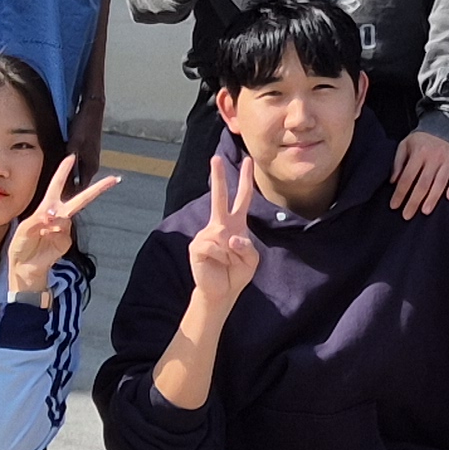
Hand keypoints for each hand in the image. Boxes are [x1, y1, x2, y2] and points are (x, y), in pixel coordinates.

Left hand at [6, 154, 123, 300]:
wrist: (25, 268)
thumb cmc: (21, 246)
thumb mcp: (23, 229)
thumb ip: (37, 219)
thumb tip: (53, 213)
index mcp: (46, 207)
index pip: (57, 185)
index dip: (64, 171)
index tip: (72, 157)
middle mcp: (58, 215)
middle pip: (80, 199)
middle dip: (97, 189)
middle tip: (114, 179)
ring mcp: (63, 228)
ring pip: (66, 217)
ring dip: (55, 222)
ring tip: (41, 232)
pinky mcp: (66, 241)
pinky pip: (63, 232)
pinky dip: (54, 235)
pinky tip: (46, 241)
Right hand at [182, 145, 263, 327]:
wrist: (222, 291)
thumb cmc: (237, 272)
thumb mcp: (251, 259)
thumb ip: (246, 246)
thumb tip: (229, 238)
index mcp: (236, 224)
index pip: (242, 198)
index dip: (245, 180)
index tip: (248, 161)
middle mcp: (220, 225)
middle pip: (219, 197)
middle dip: (218, 177)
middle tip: (215, 158)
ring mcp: (207, 234)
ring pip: (224, 236)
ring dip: (232, 253)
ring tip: (227, 263)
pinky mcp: (197, 246)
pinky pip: (214, 246)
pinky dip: (221, 257)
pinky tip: (217, 263)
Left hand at [389, 128, 448, 215]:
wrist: (447, 124)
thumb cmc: (422, 139)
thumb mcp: (406, 144)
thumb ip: (398, 162)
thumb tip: (393, 182)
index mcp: (419, 152)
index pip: (407, 177)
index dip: (400, 193)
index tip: (394, 206)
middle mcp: (434, 156)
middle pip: (423, 183)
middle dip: (414, 201)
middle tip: (407, 216)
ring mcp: (448, 159)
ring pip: (440, 182)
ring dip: (432, 198)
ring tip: (425, 211)